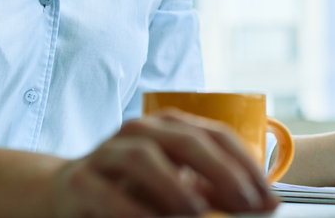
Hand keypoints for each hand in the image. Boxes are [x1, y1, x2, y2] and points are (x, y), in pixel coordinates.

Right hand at [47, 108, 278, 216]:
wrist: (66, 191)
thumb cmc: (132, 188)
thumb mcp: (176, 183)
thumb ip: (213, 190)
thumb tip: (262, 203)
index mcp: (169, 126)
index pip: (215, 134)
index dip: (245, 164)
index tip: (268, 197)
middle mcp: (139, 131)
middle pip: (184, 140)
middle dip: (220, 172)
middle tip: (246, 203)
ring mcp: (107, 153)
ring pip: (143, 158)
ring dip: (174, 187)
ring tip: (198, 213)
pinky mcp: (81, 180)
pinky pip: (107, 193)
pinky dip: (132, 210)